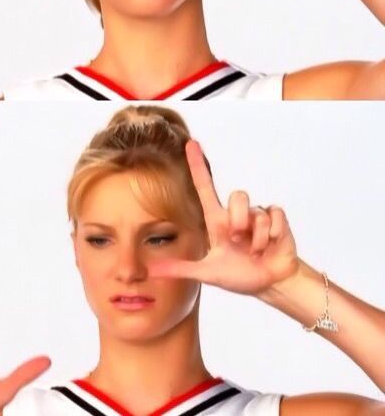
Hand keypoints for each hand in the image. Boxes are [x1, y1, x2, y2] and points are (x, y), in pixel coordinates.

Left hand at [150, 140, 298, 295]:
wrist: (271, 284)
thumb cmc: (239, 276)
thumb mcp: (207, 273)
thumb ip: (180, 269)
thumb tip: (150, 270)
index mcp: (217, 221)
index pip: (204, 186)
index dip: (197, 164)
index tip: (191, 143)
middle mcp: (235, 214)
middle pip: (237, 196)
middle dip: (239, 221)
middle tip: (239, 242)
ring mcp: (257, 215)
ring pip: (256, 210)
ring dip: (256, 236)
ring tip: (255, 250)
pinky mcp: (277, 219)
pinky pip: (274, 215)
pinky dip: (272, 234)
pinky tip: (270, 245)